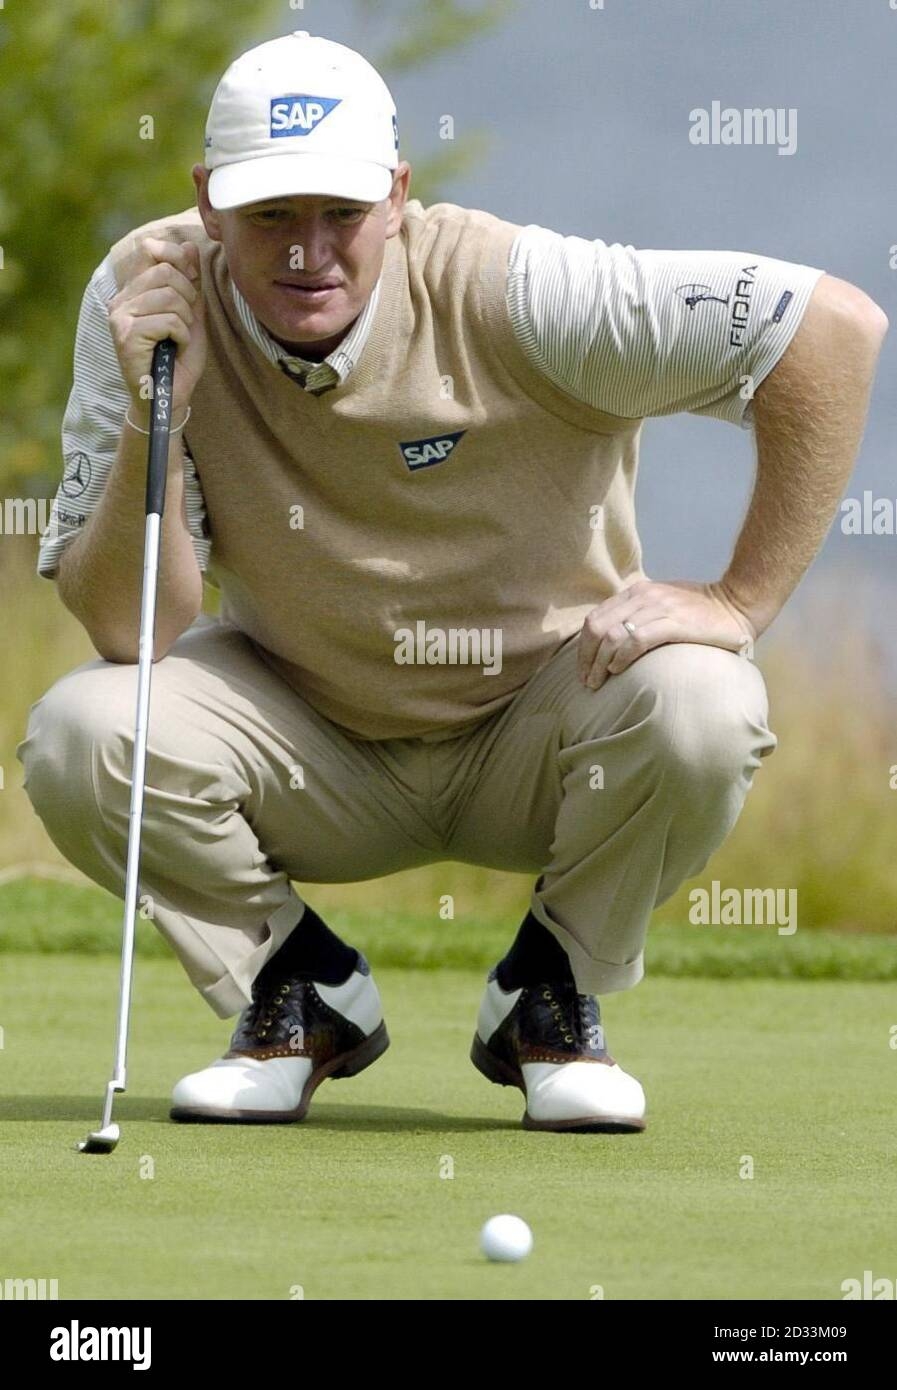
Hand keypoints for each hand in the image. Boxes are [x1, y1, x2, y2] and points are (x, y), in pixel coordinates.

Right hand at [107, 237, 206, 420]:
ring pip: (169, 296)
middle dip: (187, 296)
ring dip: (185, 320)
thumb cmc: (178, 358)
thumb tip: (190, 246)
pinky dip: (181, 336)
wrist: (168, 397)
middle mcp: (120, 300)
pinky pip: (168, 321)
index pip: (150, 249)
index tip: (191, 281)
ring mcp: (119, 317)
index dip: (177, 258)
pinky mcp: (125, 336)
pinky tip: (173, 349)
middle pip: (165, 272)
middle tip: (186, 323)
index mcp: (132, 291)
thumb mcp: (190, 314)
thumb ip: (190, 281)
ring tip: (178, 338)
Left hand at [577, 579, 756, 689]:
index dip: (583, 647)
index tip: (583, 669)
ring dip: (600, 663)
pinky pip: (637, 640)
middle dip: (586, 658)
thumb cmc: (700, 611)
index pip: (595, 618)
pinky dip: (621, 658)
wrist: (737, 603)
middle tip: (587, 682)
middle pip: (597, 627)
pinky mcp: (674, 623)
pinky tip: (618, 671)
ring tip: (598, 683)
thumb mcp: (663, 605)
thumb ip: (639, 615)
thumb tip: (613, 642)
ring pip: (612, 635)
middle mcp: (643, 596)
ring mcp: (659, 608)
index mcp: (637, 592)